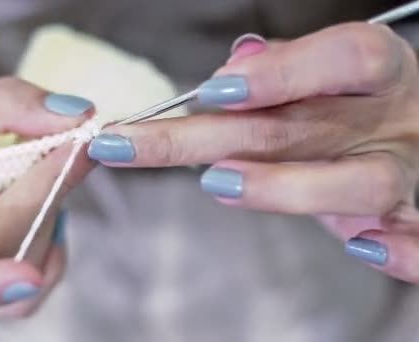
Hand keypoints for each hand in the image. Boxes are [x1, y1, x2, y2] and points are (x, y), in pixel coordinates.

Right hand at [0, 68, 94, 315]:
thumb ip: (2, 104)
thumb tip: (78, 116)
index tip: (27, 280)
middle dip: (39, 202)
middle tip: (78, 149)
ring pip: (20, 267)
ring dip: (50, 211)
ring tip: (56, 160)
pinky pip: (34, 263)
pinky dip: (53, 224)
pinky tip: (47, 188)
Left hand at [88, 23, 418, 282]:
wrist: (416, 124)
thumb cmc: (352, 97)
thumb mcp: (323, 68)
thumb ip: (281, 67)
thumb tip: (236, 64)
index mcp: (371, 69)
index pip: (337, 59)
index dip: (279, 74)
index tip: (210, 92)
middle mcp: (388, 117)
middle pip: (298, 128)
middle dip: (205, 138)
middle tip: (130, 146)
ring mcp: (401, 170)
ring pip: (359, 184)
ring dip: (283, 187)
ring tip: (217, 185)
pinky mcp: (409, 218)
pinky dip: (404, 254)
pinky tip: (366, 251)